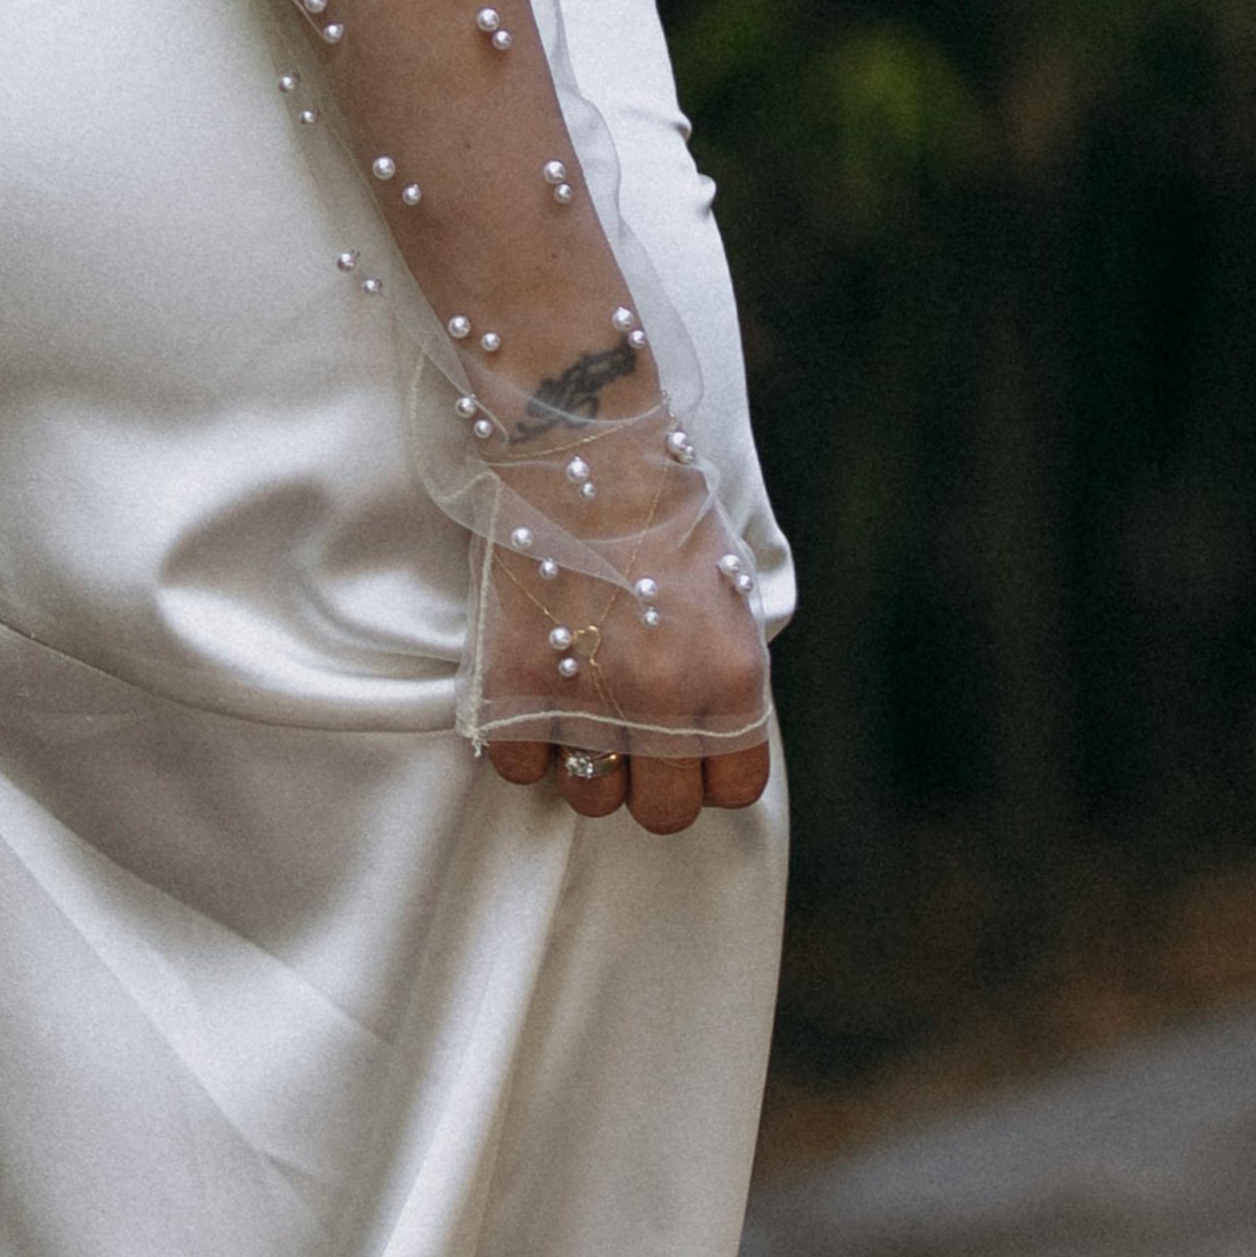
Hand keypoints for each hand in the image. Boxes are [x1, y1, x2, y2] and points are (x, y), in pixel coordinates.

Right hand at [476, 520, 767, 832]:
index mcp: (736, 679)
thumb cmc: (659, 505)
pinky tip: (530, 691)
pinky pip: (520, 767)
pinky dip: (520, 740)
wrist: (581, 444)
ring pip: (590, 799)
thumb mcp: (726, 593)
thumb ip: (721, 672)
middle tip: (622, 736)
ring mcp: (592, 698)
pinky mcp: (518, 684)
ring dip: (580, 762)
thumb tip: (704, 732)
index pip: (735, 789)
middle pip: (663, 813)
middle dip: (645, 782)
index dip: (705, 773)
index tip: (682, 749)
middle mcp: (670, 702)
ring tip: (572, 706)